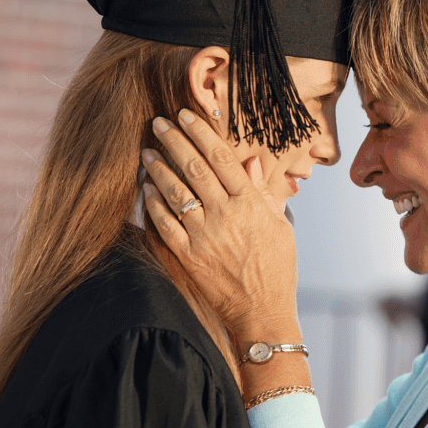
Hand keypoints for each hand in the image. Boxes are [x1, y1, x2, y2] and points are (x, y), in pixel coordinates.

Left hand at [142, 110, 299, 341]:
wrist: (263, 311)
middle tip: (159, 122)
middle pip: (195, 168)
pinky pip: (165, 224)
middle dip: (174, 141)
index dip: (201, 133)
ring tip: (147, 151)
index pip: (222, 158)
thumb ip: (263, 192)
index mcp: (251, 204)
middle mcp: (226, 215)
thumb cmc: (277, 268)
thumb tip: (251, 161)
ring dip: (159, 168)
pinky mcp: (189, 256)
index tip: (186, 115)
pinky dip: (154, 204)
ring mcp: (204, 236)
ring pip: (176, 192)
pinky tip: (147, 188)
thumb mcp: (280, 225)